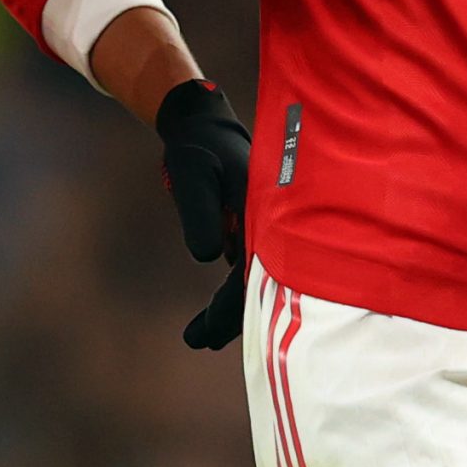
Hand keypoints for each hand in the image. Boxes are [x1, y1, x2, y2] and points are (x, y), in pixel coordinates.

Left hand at [155, 79, 250, 348]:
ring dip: (232, 308)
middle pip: (260, 284)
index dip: (226, 309)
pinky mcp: (258, 229)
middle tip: (196, 341)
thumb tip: (207, 258)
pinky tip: (218, 311)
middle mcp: (274, 224)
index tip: (201, 336)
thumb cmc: (199, 147)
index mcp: (266, 212)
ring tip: (202, 336)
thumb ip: (199, 212)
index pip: (249, 274)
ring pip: (258, 279)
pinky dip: (235, 291)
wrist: (206, 125)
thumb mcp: (193, 174)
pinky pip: (252, 268)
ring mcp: (268, 228)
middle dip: (230, 318)